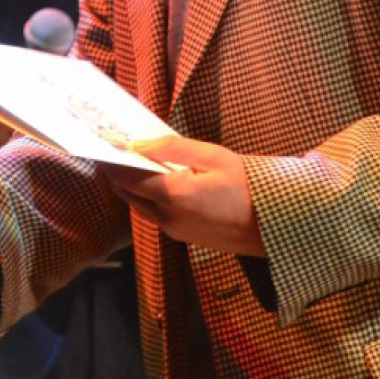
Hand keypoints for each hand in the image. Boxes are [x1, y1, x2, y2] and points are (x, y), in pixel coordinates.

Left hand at [104, 136, 265, 256]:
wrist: (278, 225)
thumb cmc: (251, 186)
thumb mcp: (214, 157)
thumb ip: (173, 149)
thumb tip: (141, 143)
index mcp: (173, 196)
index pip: (127, 176)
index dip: (111, 158)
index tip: (101, 141)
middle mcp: (168, 218)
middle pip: (127, 192)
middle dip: (116, 170)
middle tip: (112, 147)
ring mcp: (175, 231)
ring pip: (139, 205)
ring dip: (130, 184)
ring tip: (131, 159)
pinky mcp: (184, 237)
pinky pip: (154, 214)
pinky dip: (147, 196)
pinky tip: (155, 179)